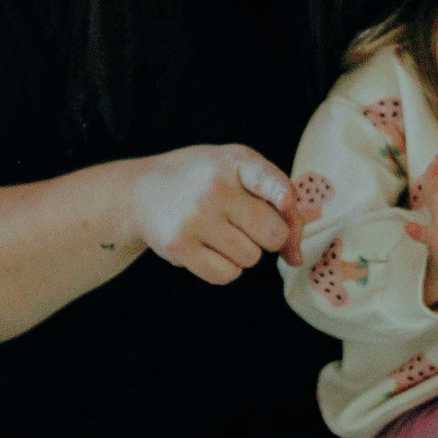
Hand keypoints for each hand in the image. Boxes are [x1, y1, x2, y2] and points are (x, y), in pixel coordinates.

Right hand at [132, 144, 298, 285]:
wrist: (142, 191)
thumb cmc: (204, 182)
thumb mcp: (239, 172)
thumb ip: (279, 203)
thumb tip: (296, 257)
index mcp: (234, 162)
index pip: (265, 178)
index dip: (281, 194)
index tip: (287, 202)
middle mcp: (214, 189)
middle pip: (273, 234)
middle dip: (270, 236)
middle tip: (249, 223)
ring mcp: (194, 219)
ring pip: (251, 258)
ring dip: (244, 252)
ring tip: (221, 231)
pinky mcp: (178, 246)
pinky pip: (226, 274)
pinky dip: (226, 268)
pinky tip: (209, 247)